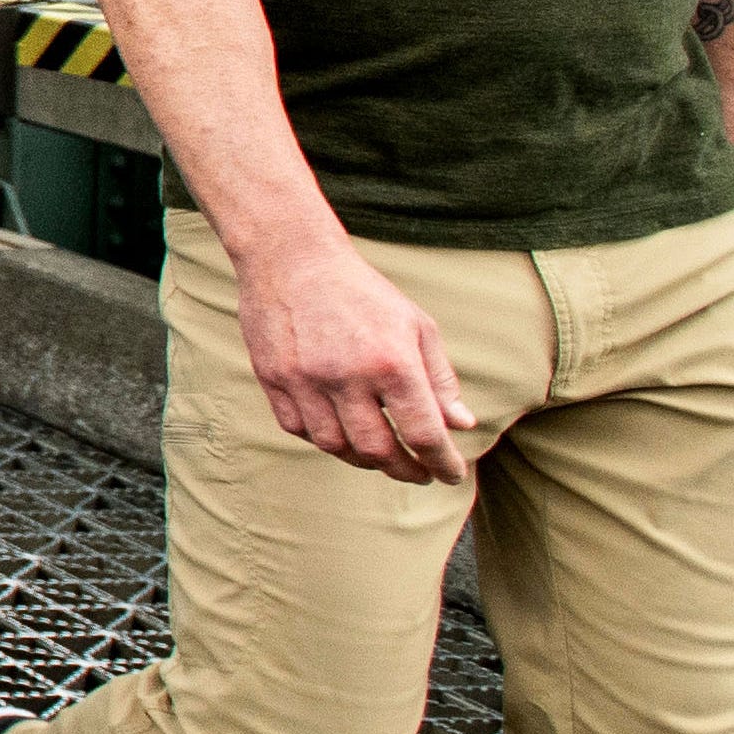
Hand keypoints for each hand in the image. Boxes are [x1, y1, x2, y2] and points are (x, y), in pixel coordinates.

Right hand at [235, 233, 473, 482]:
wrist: (292, 258)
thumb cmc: (363, 292)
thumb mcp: (416, 326)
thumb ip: (440, 379)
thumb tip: (460, 425)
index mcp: (392, 361)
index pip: (423, 433)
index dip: (442, 462)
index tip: (450, 474)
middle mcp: (347, 375)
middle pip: (378, 450)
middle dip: (405, 470)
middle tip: (418, 472)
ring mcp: (304, 379)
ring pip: (336, 446)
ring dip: (363, 459)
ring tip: (380, 454)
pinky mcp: (273, 379)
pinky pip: (299, 429)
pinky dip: (324, 439)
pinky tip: (340, 432)